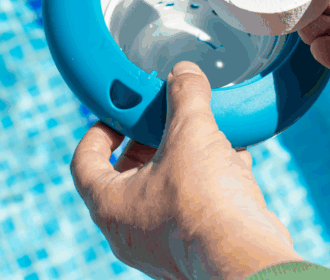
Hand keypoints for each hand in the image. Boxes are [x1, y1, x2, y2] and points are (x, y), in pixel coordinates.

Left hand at [70, 62, 298, 279]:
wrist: (245, 255)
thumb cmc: (204, 201)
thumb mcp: (190, 132)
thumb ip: (184, 96)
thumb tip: (183, 73)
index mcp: (109, 204)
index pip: (84, 161)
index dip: (99, 131)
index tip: (119, 113)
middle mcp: (129, 229)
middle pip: (128, 174)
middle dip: (151, 140)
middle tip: (168, 116)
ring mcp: (162, 242)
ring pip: (166, 189)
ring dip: (185, 158)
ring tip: (207, 132)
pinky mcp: (196, 247)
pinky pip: (196, 206)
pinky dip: (210, 180)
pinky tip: (234, 158)